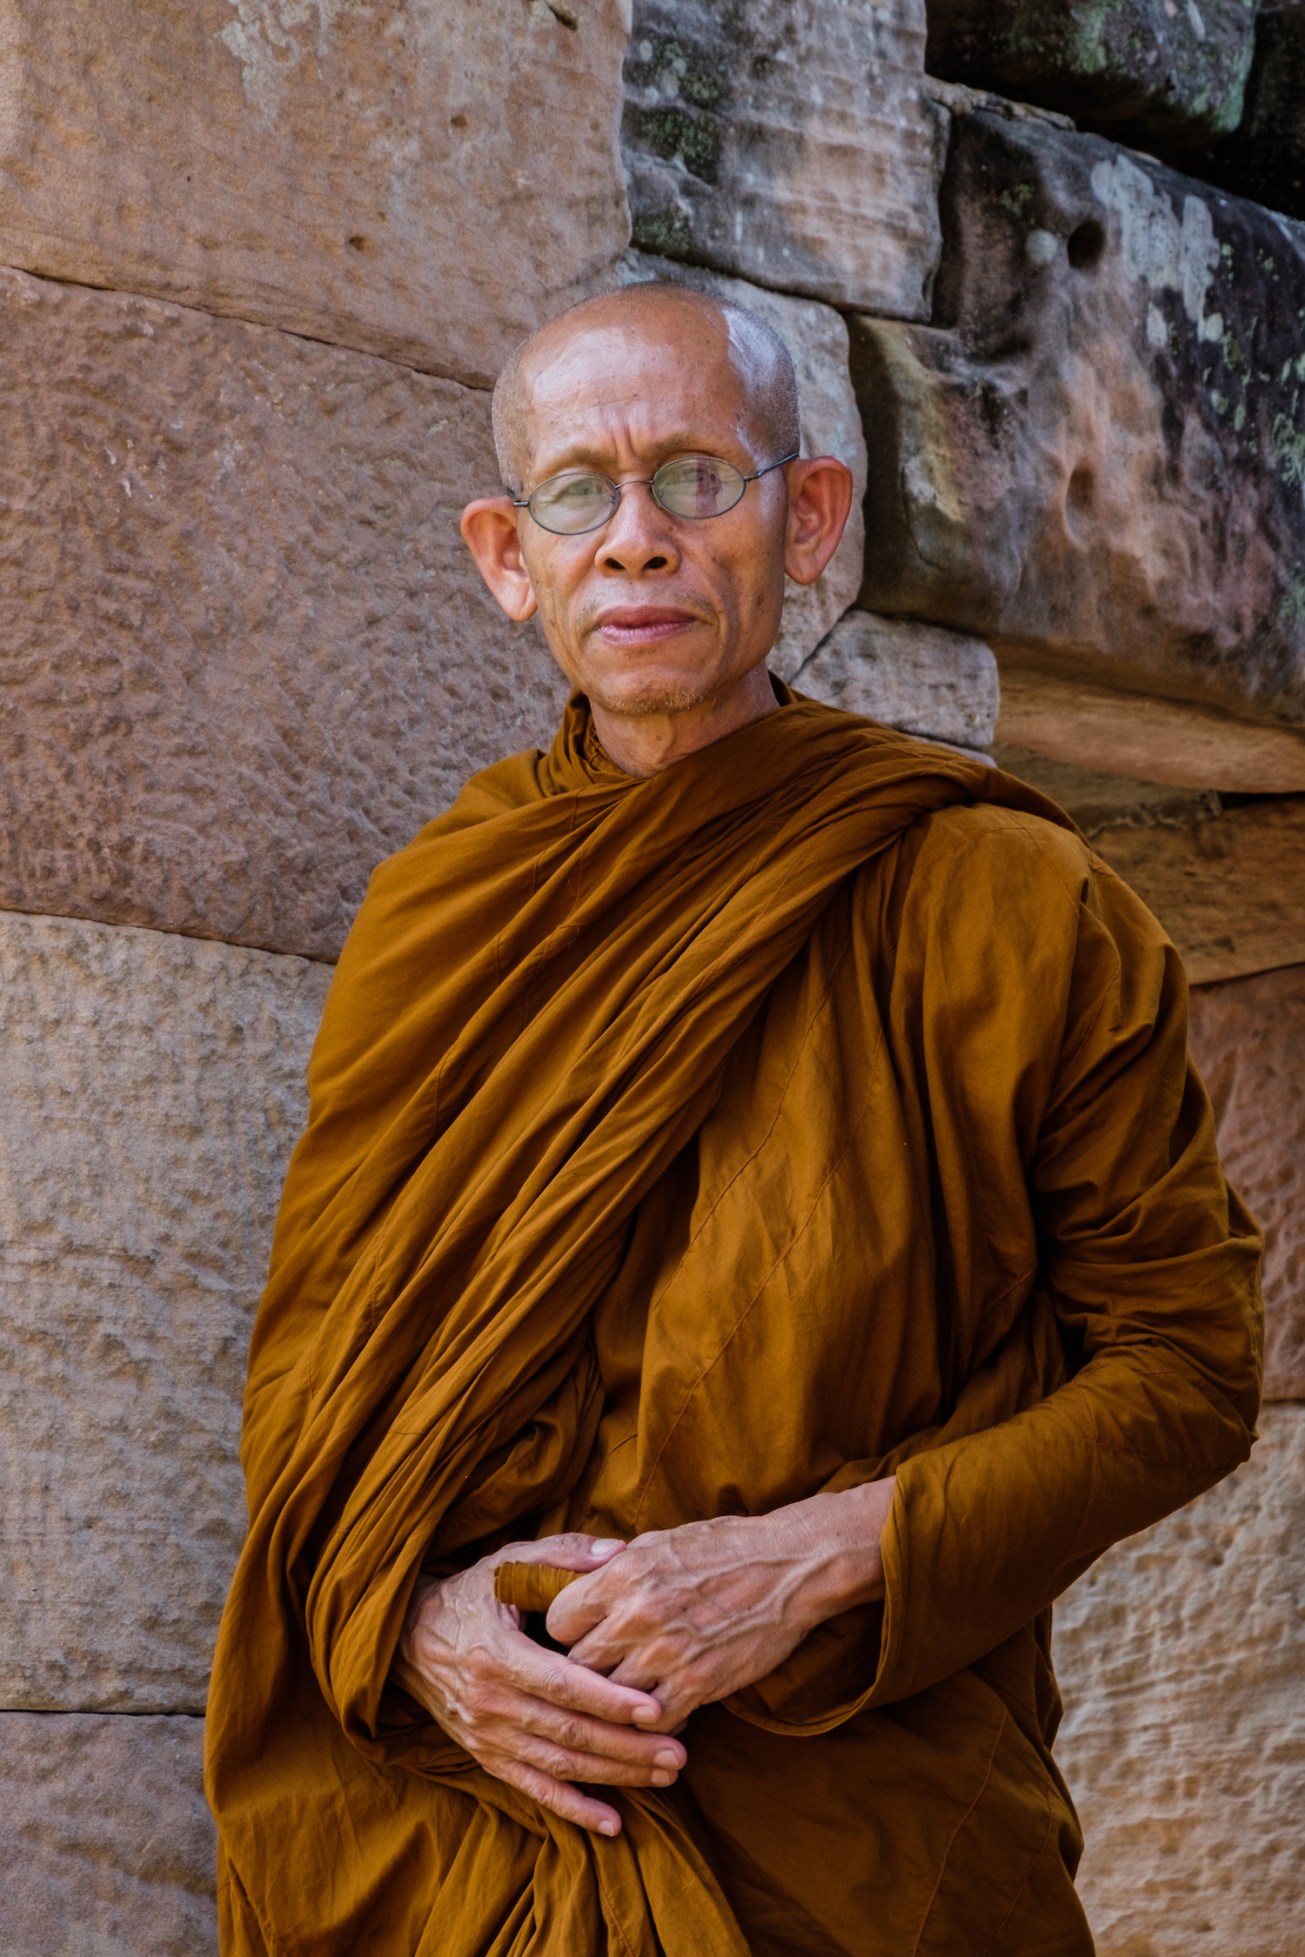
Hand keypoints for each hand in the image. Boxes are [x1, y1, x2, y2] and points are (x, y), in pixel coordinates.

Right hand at [392, 1534, 686, 1836]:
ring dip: (613, 1775)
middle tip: (678, 1753)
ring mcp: (485, 1735)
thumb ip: (564, 1556)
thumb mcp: (510, 1564)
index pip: (561, 1685)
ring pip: (558, 1764)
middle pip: (567, 1732)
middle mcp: (489, 1702)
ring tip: (664, 1775)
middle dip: (626, 1746)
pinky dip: (572, 1808)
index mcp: (497, 1654)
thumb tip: (621, 1552)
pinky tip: (612, 1821)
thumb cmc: (472, 1594)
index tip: (656, 1709)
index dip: (608, 1700)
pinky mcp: (485, 1755)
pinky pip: (532, 1788)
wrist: (409, 1637)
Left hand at [546, 1480, 896, 1732]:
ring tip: (622, 1700)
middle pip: (578, 1664)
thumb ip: (617, 1569)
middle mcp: (638, 1613)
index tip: (577, 1638)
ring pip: (609, 1698)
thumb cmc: (725, 1547)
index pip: (557, 1619)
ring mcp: (667, 1652)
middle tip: (596, 1675)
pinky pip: (652, 1720)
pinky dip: (650, 1723)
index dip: (564, 1632)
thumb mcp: (659, 1542)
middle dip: (584, 1671)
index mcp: (623, 1573)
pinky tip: (657, 1713)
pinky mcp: (699, 1683)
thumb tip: (580, 1586)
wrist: (789, 1566)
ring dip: (614, 1702)